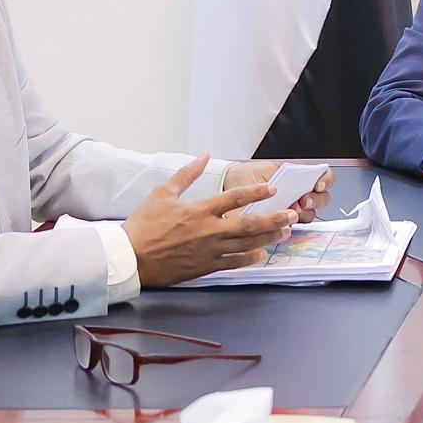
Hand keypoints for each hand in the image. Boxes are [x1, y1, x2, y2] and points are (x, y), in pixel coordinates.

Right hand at [123, 159, 292, 285]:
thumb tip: (204, 155)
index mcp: (199, 210)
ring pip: (246, 244)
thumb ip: (187, 174)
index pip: (234, 198)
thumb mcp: (163, 193)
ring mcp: (209, 250)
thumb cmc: (144, 224)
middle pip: (249, 224)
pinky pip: (233, 263)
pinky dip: (249, 258)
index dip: (256, 191)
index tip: (272, 188)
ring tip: (284, 232)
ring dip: (267, 238)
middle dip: (273, 218)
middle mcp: (209, 230)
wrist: (131, 257)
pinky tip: (261, 254)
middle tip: (291, 215)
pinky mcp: (205, 266)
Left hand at [225, 159, 333, 219]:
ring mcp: (293, 210)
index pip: (325, 177)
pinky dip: (290, 226)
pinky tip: (283, 224)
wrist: (229, 186)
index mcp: (301, 178)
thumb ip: (282, 178)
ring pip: (310, 215)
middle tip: (304, 201)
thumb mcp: (266, 171)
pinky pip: (292, 228)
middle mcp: (300, 195)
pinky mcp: (281, 224)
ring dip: (304, 214)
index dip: (326, 181)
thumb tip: (289, 187)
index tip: (318, 185)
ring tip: (292, 212)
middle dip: (316, 200)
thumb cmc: (249, 176)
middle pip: (322, 199)